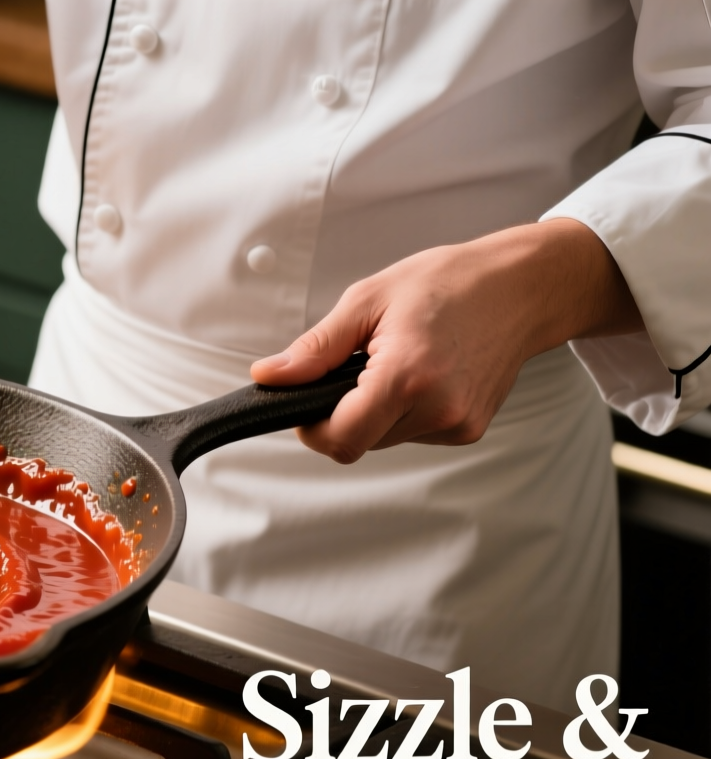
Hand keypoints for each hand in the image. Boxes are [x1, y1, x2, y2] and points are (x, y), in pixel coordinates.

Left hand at [250, 218, 642, 463]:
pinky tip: (421, 374)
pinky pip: (414, 433)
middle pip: (359, 442)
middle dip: (343, 413)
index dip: (312, 428)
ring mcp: (458, 424)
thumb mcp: (367, 301)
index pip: (340, 440)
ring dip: (375, 412)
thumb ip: (314, 349)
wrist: (521, 287)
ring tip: (395, 361)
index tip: (306, 404)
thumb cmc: (449, 283)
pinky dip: (404, 411)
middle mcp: (438, 409)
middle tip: (357, 366)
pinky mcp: (470, 429)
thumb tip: (270, 377)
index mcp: (406, 376)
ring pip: (385, 439)